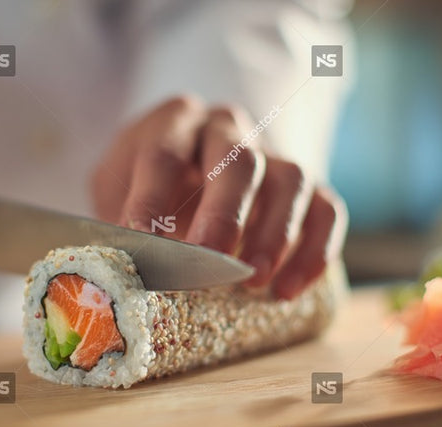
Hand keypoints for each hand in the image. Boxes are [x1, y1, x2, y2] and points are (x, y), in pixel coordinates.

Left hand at [92, 96, 346, 297]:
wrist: (186, 170)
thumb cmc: (145, 187)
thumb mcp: (116, 189)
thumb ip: (114, 217)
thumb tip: (114, 268)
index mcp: (175, 122)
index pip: (164, 152)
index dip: (152, 196)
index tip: (142, 239)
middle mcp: (228, 128)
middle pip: (239, 159)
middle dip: (225, 213)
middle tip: (210, 260)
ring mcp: (272, 154)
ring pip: (291, 179)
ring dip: (276, 233)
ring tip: (253, 281)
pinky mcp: (307, 186)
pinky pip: (327, 209)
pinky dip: (314, 250)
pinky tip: (288, 290)